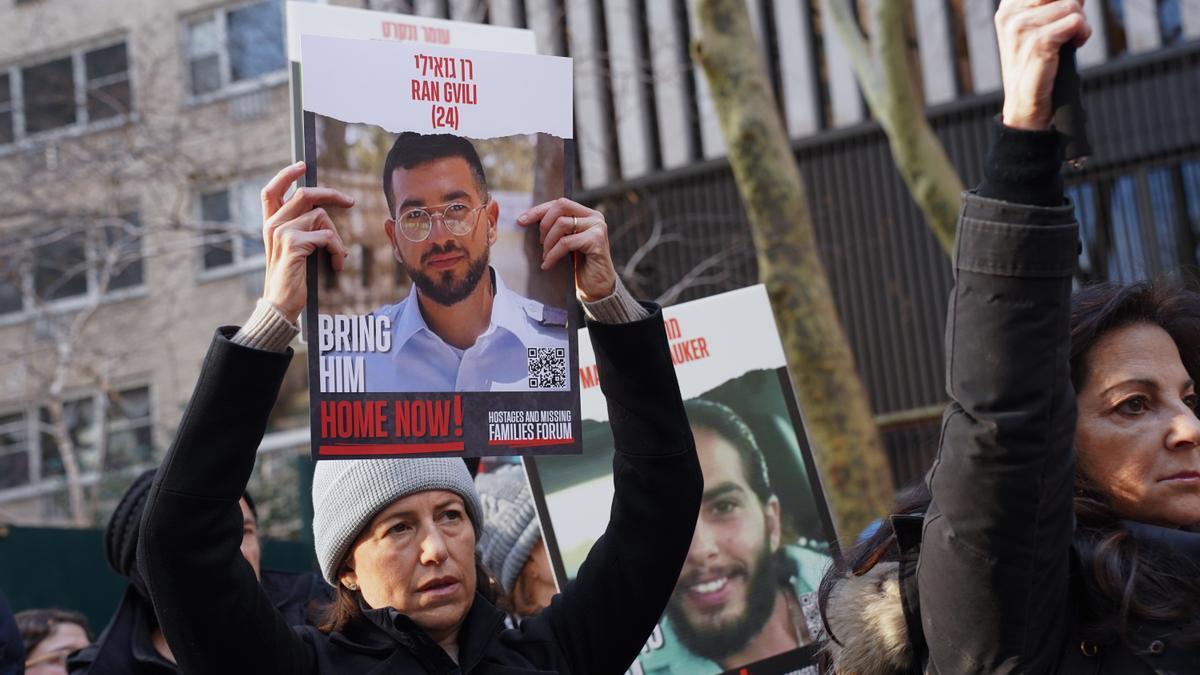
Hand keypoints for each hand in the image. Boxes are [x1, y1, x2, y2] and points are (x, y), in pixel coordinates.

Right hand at [260, 162, 353, 320]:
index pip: (271, 190)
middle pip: (304, 194)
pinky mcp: (293, 244)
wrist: (282, 304)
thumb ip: (300, 227)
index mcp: (270, 224)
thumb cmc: (292, 278)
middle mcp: (273, 224)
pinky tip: (336, 265)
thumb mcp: (293, 248)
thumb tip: (321, 210)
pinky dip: (337, 250)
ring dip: (336, 237)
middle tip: (350, 201)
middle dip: (331, 194)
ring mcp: (282, 232)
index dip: (286, 174)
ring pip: (320, 216)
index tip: (303, 165)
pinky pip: (326, 236)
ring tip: (338, 256)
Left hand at [519, 198, 616, 301]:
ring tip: (545, 256)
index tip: (521, 221)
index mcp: (587, 214)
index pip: (559, 203)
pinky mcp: (596, 240)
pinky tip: (547, 265)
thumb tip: (525, 219)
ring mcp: (597, 227)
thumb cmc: (579, 265)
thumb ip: (555, 228)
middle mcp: (594, 217)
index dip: (539, 210)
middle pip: (561, 206)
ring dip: (548, 242)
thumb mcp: (565, 242)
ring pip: (562, 224)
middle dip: (544, 224)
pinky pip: (566, 242)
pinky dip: (552, 254)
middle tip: (540, 243)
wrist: (597, 287)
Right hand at [995, 0, 1091, 129]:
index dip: (1063, 0)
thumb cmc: (1035, 65)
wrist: (1025, 103)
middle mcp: (1010, 15)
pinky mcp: (1038, 42)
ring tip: (1068, 40)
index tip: (1062, 15)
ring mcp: (1021, 28)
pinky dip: (1082, 34)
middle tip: (1066, 28)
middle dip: (1072, 7)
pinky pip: (1076, 22)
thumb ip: (1049, 5)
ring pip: (1072, 4)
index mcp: (1007, 7)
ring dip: (1080, 23)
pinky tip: (1073, 46)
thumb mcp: (1035, 27)